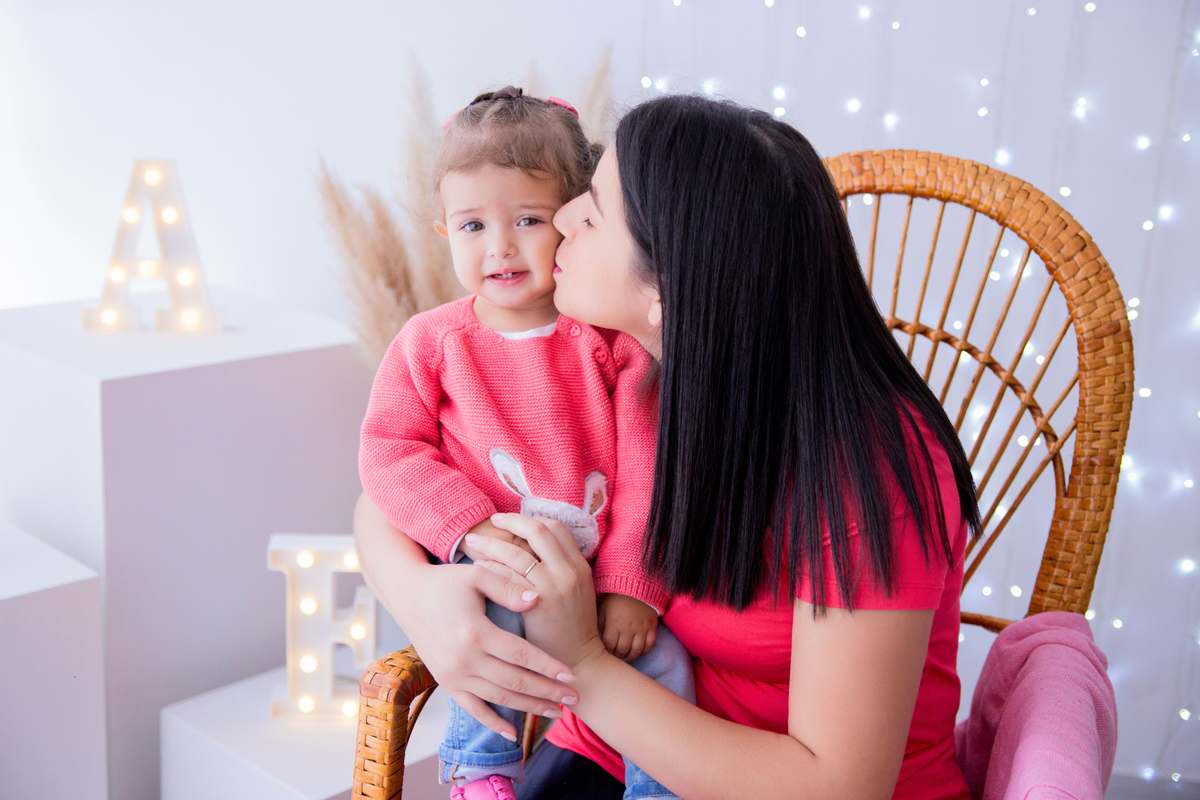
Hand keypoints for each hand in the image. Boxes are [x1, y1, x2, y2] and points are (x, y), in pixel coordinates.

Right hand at [393, 559, 581, 739]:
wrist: (407, 596)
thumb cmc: (445, 582)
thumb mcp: (476, 575)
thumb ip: (507, 587)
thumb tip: (537, 599)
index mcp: (475, 632)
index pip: (521, 655)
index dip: (548, 666)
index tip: (571, 675)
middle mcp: (464, 659)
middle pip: (514, 682)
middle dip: (547, 692)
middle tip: (574, 698)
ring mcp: (453, 674)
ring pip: (498, 698)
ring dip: (528, 707)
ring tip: (555, 711)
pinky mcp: (446, 682)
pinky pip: (472, 708)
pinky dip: (492, 722)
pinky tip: (513, 733)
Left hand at [466, 513, 609, 672]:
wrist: (580, 663)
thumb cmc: (572, 629)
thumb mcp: (576, 592)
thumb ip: (560, 570)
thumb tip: (533, 551)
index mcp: (579, 565)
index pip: (555, 527)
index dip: (531, 519)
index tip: (511, 521)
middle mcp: (569, 571)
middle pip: (538, 531)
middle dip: (511, 522)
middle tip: (491, 521)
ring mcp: (554, 587)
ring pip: (518, 553)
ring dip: (493, 544)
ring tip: (474, 543)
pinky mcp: (538, 604)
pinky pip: (509, 577)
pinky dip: (491, 568)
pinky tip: (478, 568)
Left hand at [598, 594, 657, 660]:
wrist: (635, 584)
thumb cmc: (616, 597)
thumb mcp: (603, 609)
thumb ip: (601, 625)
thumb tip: (600, 640)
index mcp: (614, 623)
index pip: (609, 645)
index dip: (606, 651)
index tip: (605, 651)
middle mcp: (628, 628)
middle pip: (622, 650)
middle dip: (617, 655)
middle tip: (615, 656)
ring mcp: (642, 628)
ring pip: (636, 650)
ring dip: (630, 657)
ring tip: (626, 656)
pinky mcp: (652, 626)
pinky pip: (650, 644)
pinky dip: (644, 651)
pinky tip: (638, 650)